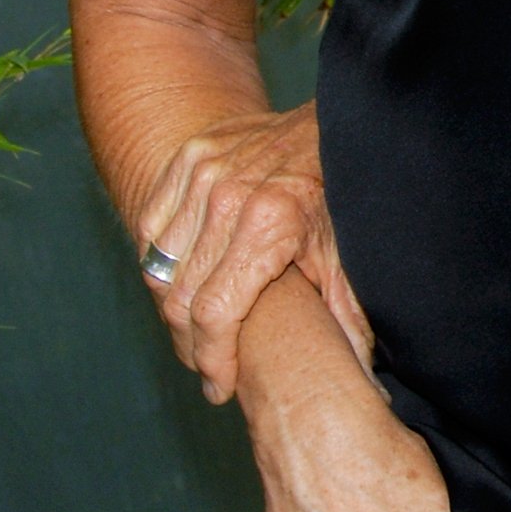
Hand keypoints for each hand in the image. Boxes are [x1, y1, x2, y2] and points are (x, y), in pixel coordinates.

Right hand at [139, 101, 367, 405]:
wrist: (338, 123)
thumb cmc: (343, 195)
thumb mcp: (348, 257)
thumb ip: (346, 319)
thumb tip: (357, 379)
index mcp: (271, 222)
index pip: (215, 312)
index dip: (212, 361)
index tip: (219, 388)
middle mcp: (228, 195)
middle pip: (181, 296)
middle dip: (192, 346)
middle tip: (209, 368)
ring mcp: (203, 171)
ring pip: (161, 265)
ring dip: (173, 309)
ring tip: (197, 335)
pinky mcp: (189, 157)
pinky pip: (153, 227)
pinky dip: (161, 263)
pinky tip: (182, 287)